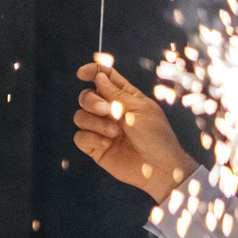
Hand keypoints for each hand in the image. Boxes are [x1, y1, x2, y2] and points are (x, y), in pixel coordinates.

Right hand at [72, 61, 196, 202]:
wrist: (157, 166)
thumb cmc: (155, 135)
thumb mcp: (138, 109)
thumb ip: (115, 94)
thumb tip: (98, 77)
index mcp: (124, 96)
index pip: (104, 78)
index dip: (92, 72)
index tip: (82, 73)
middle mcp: (110, 111)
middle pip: (86, 97)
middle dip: (92, 102)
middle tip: (108, 111)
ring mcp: (100, 129)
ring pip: (80, 117)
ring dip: (96, 124)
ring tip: (114, 134)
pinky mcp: (94, 146)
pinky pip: (80, 137)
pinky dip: (92, 139)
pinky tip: (107, 144)